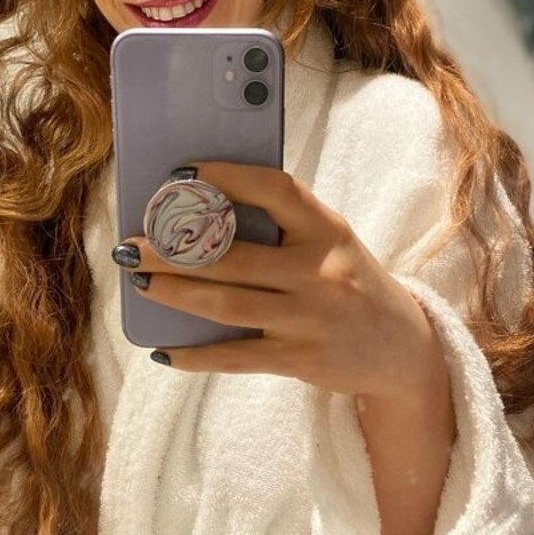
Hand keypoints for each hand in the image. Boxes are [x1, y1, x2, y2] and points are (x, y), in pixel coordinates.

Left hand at [112, 162, 435, 396]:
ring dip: (174, 292)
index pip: (274, 190)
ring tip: (139, 281)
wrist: (402, 351)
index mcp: (328, 229)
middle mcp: (321, 271)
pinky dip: (195, 356)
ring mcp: (311, 318)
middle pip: (233, 256)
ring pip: (226, 304)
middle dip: (173, 249)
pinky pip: (236, 356)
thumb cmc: (352, 284)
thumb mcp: (332, 244)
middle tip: (131, 244)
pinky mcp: (300, 360)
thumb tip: (202, 213)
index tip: (182, 174)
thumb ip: (282, 228)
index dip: (226, 178)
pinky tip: (163, 351)